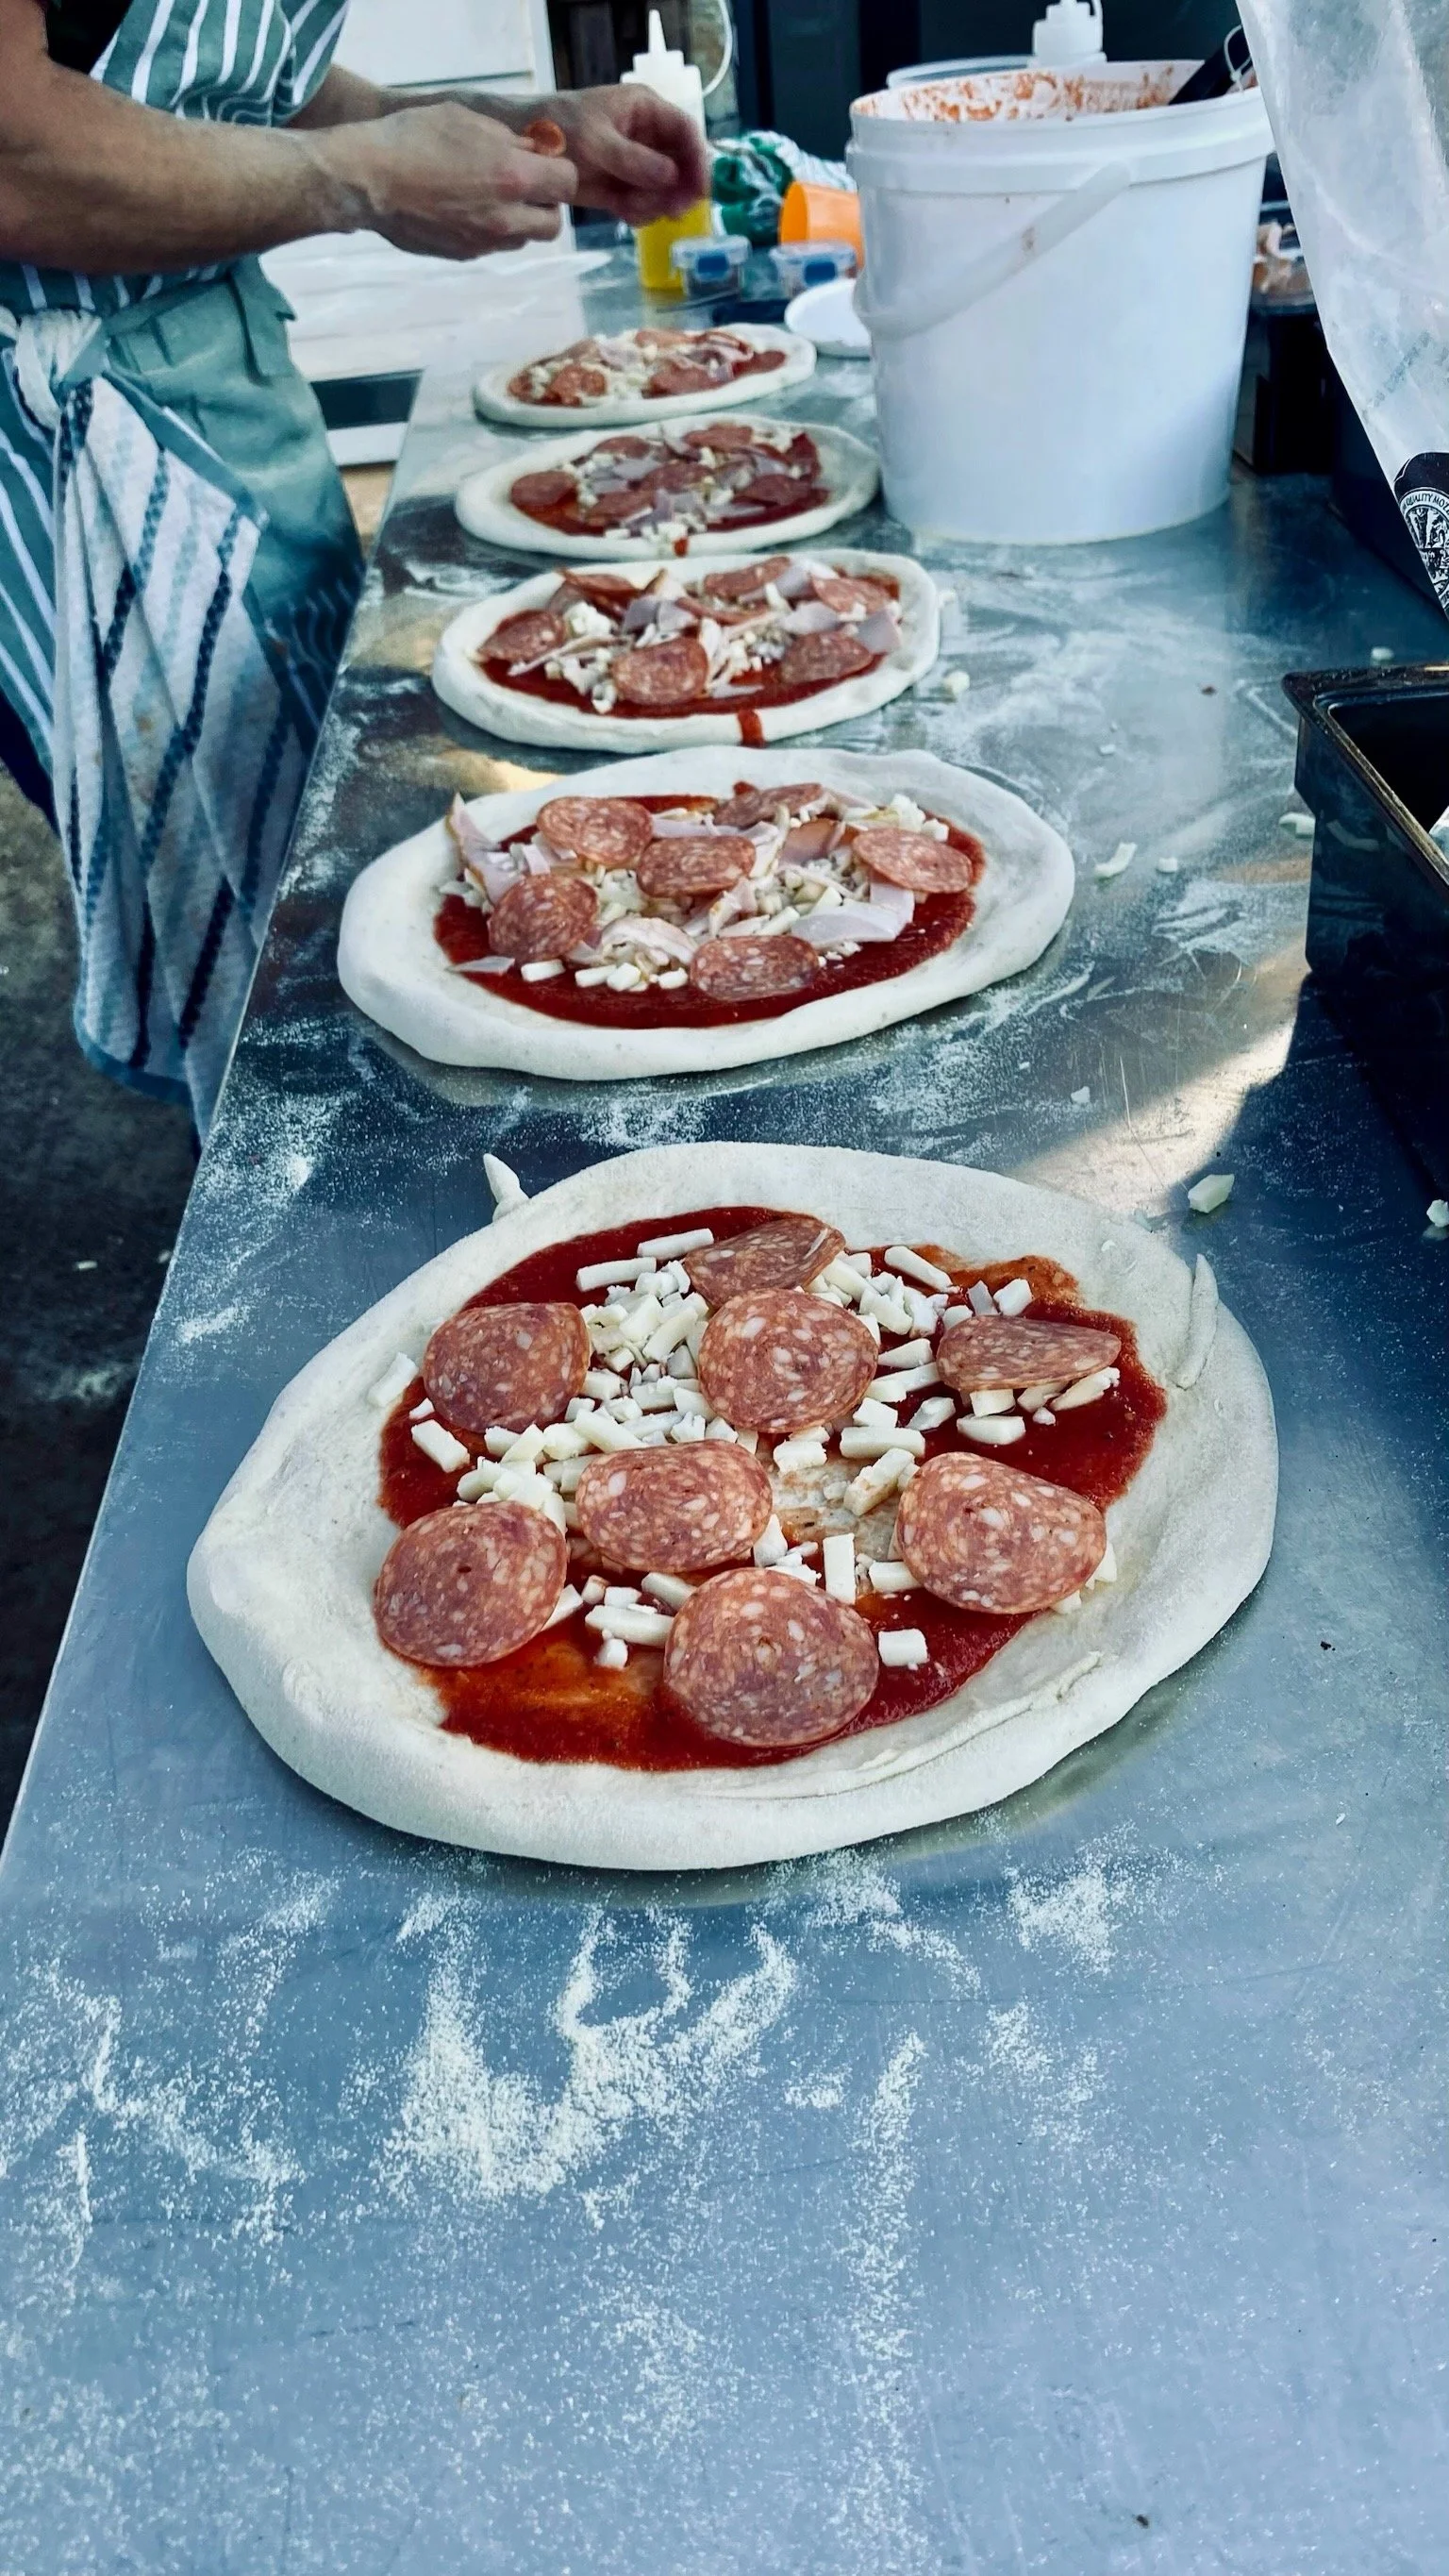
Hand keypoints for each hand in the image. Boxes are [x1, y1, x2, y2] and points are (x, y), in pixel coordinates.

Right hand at [317, 101, 577, 258]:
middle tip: (523, 186)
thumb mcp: (467, 119)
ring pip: (523, 239)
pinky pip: (492, 246)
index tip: (541, 162)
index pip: (566, 183)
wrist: (368, 178)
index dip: (558, 171)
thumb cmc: (415, 137)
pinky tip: (464, 209)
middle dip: (545, 205)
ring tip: (489, 197)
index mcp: (513, 176)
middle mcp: (506, 217)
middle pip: (553, 225)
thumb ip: (509, 138)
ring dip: (518, 220)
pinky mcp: (464, 254)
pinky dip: (490, 231)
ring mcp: (485, 241)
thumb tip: (534, 150)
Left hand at [541, 86, 710, 224]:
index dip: (698, 160)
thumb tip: (671, 176)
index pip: (685, 131)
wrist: (524, 147)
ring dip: (655, 205)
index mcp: (645, 110)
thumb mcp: (595, 140)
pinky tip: (622, 213)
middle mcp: (647, 135)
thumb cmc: (557, 128)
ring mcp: (636, 163)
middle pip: (681, 164)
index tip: (700, 191)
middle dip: (679, 190)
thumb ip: (632, 159)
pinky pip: (644, 204)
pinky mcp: (622, 187)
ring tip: (630, 209)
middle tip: (671, 212)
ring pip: (665, 189)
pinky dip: (639, 213)